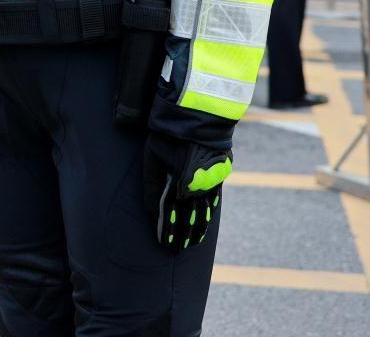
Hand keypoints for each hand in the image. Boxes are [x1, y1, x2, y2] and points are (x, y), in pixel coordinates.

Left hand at [143, 135, 230, 251]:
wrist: (196, 117)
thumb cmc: (166, 136)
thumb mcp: (152, 159)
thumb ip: (152, 188)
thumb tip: (151, 213)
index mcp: (179, 184)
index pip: (172, 215)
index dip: (168, 232)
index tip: (164, 246)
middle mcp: (196, 187)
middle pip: (188, 218)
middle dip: (181, 236)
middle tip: (176, 251)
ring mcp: (209, 183)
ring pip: (202, 213)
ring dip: (196, 230)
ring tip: (191, 245)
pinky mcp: (217, 176)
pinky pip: (213, 201)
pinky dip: (208, 215)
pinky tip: (205, 225)